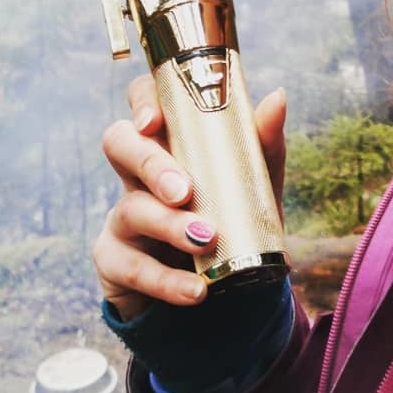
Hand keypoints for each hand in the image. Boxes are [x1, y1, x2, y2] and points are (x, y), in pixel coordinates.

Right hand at [93, 74, 286, 321]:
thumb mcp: (256, 188)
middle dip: (150, 164)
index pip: (144, 104)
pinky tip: (195, 291)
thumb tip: (276, 97)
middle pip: (119, 144)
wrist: (225, 295)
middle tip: (184, 190)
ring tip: (205, 241)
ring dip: (169, 225)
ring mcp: (123, 217)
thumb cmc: (234, 225)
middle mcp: (139, 174)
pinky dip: (166, 280)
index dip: (142, 103)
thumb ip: (263, 147)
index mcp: (170, 146)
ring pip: (131, 208)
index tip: (154, 121)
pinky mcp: (116, 262)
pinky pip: (131, 267)